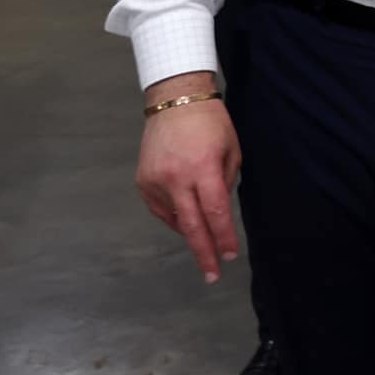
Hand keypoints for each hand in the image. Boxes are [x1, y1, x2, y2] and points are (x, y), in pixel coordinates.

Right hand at [134, 73, 240, 282]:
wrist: (174, 101)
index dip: (224, 236)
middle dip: (204, 252)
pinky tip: (185, 217)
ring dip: (191, 230)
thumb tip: (219, 212)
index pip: (215, 212)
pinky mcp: (142, 182)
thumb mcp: (231, 149)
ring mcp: (155, 182)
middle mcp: (175, 179)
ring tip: (204, 235)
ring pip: (175, 219)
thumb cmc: (211, 123)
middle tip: (213, 274)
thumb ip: (226, 182)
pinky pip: (161, 209)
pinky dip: (175, 216)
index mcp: (202, 169)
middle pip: (191, 226)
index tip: (231, 255)